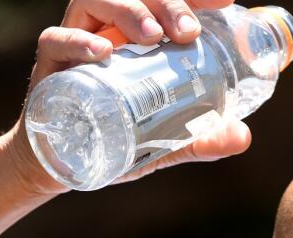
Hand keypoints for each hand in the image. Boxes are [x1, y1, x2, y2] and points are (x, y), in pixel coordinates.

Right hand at [1, 0, 251, 196]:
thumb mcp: (165, 138)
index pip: (164, 2)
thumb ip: (201, 137)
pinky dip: (78, 41)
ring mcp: (77, 43)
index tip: (223, 2)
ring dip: (128, 11)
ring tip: (153, 35)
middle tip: (188, 32)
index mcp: (138, 38)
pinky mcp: (50, 66)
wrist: (61, 166)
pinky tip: (102, 52)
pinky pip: (56, 40)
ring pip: (95, 1)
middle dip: (167, 3)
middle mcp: (107, 30)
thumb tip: (242, 137)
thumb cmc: (113, 137)